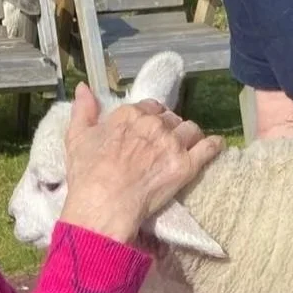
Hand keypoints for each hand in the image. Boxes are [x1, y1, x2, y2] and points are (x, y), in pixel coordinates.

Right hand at [60, 82, 224, 243]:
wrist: (104, 204)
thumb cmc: (87, 175)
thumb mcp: (76, 138)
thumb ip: (83, 111)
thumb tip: (84, 88)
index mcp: (130, 115)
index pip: (150, 107)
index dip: (152, 117)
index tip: (150, 129)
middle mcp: (154, 125)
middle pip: (172, 119)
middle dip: (170, 128)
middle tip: (166, 144)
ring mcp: (172, 144)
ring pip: (192, 130)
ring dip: (190, 136)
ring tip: (187, 146)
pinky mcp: (186, 165)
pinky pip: (209, 148)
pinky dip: (214, 145)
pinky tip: (216, 145)